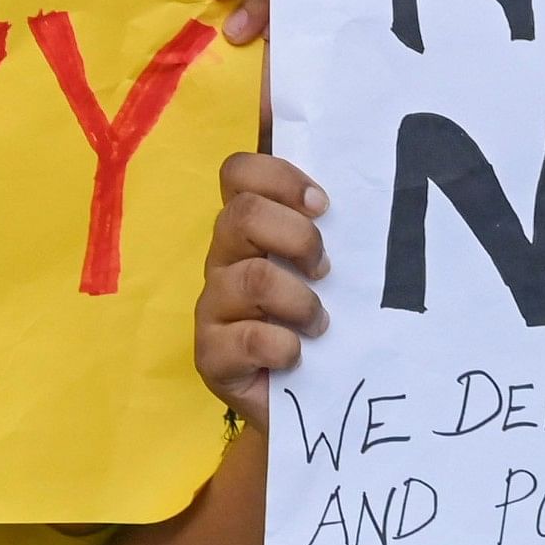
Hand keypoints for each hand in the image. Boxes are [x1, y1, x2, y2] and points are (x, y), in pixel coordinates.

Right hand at [202, 152, 330, 418]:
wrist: (313, 404)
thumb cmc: (324, 322)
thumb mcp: (334, 266)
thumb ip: (329, 217)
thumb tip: (318, 140)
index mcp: (248, 227)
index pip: (239, 173)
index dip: (281, 177)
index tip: (323, 205)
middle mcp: (224, 259)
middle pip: (241, 215)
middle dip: (297, 237)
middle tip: (325, 269)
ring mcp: (214, 307)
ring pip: (252, 277)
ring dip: (300, 301)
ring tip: (321, 324)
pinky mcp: (211, 355)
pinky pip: (246, 338)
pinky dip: (283, 346)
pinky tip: (297, 356)